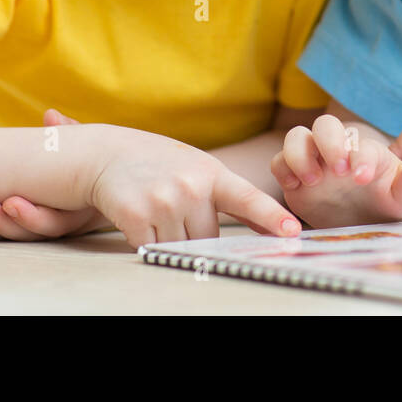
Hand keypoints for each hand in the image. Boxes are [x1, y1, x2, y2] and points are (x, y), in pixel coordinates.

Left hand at [0, 108, 111, 240]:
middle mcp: (63, 225)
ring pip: (16, 239)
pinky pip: (5, 240)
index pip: (55, 222)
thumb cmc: (100, 160)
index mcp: (81, 210)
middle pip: (32, 235)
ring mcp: (45, 230)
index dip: (30, 216)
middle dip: (2, 222)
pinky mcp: (28, 230)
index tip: (10, 201)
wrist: (113, 180)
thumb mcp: (91, 147)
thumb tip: (50, 115)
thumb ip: (71, 133)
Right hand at [88, 128, 300, 249]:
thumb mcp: (200, 168)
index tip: (292, 231)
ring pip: (182, 247)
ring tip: (158, 208)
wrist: (108, 153)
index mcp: (212, 173)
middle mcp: (190, 186)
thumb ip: (231, 196)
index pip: (248, 197)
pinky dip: (147, 241)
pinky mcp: (136, 216)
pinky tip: (140, 216)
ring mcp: (163, 201)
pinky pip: (152, 249)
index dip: (272, 216)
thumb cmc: (161, 164)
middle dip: (196, 232)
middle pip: (208, 238)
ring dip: (171, 237)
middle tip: (176, 207)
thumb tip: (269, 229)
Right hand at [269, 113, 401, 227]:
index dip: (359, 157)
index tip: (362, 179)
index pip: (359, 143)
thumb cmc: (384, 203)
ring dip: (300, 154)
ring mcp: (313, 159)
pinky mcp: (293, 175)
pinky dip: (282, 170)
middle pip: (325, 125)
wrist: (361, 222)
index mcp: (365, 149)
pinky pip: (279, 162)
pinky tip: (294, 189)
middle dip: (329, 143)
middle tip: (338, 172)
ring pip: (296, 136)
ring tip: (312, 181)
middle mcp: (337, 148)